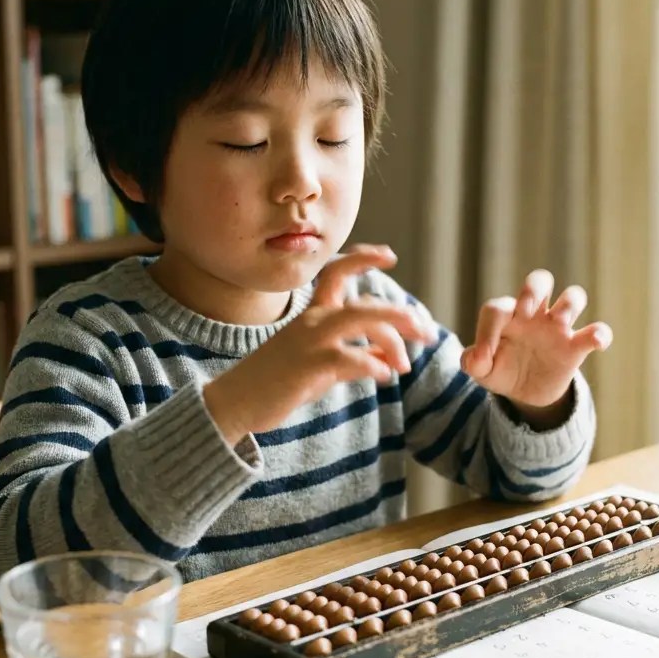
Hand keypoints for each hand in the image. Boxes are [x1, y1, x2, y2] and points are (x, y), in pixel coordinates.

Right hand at [204, 244, 437, 444]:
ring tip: (407, 360)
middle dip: (400, 314)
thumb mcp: (319, 366)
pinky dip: (371, 365)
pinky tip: (382, 377)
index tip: (389, 255)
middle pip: (364, 303)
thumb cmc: (276, 383)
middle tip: (425, 332)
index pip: (338, 273)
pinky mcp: (307, 366)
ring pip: (360, 319)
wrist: (234, 402)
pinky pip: (348, 357)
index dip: (364, 259)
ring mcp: (309, 341)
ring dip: (392, 334)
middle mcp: (312, 321)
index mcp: (312, 315)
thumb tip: (389, 360)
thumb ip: (354, 357)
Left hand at [461, 269, 611, 422]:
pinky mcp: (576, 347)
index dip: (487, 329)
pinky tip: (596, 341)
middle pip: (540, 280)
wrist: (524, 394)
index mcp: (507, 316)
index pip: (498, 308)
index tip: (485, 355)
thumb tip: (476, 356)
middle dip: (534, 288)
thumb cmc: (500, 371)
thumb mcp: (481, 371)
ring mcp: (557, 328)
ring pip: (573, 297)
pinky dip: (600, 333)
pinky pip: (596, 331)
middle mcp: (534, 314)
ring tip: (559, 322)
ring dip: (569, 304)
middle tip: (526, 311)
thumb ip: (472, 362)